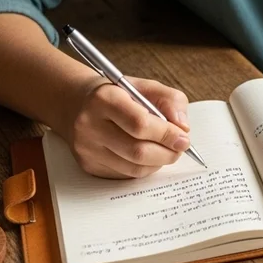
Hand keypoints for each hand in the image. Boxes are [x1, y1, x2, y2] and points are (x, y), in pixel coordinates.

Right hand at [57, 75, 191, 178]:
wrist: (79, 104)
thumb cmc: (120, 95)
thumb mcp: (147, 87)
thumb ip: (171, 101)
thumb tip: (183, 127)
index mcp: (104, 99)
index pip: (140, 124)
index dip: (167, 134)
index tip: (184, 138)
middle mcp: (89, 124)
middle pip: (137, 151)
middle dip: (167, 153)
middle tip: (180, 148)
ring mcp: (86, 148)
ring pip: (133, 168)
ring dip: (158, 163)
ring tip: (166, 151)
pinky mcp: (88, 165)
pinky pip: (125, 174)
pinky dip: (144, 168)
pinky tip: (148, 156)